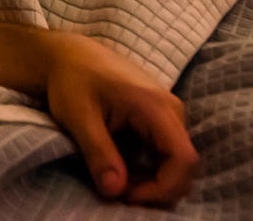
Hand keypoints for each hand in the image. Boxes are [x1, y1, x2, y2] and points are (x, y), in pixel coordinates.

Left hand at [42, 32, 198, 206]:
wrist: (69, 55)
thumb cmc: (71, 80)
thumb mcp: (78, 117)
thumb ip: (99, 153)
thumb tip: (115, 193)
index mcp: (155, 106)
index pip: (182, 160)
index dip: (161, 189)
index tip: (126, 196)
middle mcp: (171, 109)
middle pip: (183, 164)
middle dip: (155, 189)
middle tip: (117, 192)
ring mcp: (168, 113)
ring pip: (175, 161)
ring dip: (151, 181)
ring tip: (114, 178)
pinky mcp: (160, 118)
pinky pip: (165, 152)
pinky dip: (147, 169)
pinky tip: (119, 167)